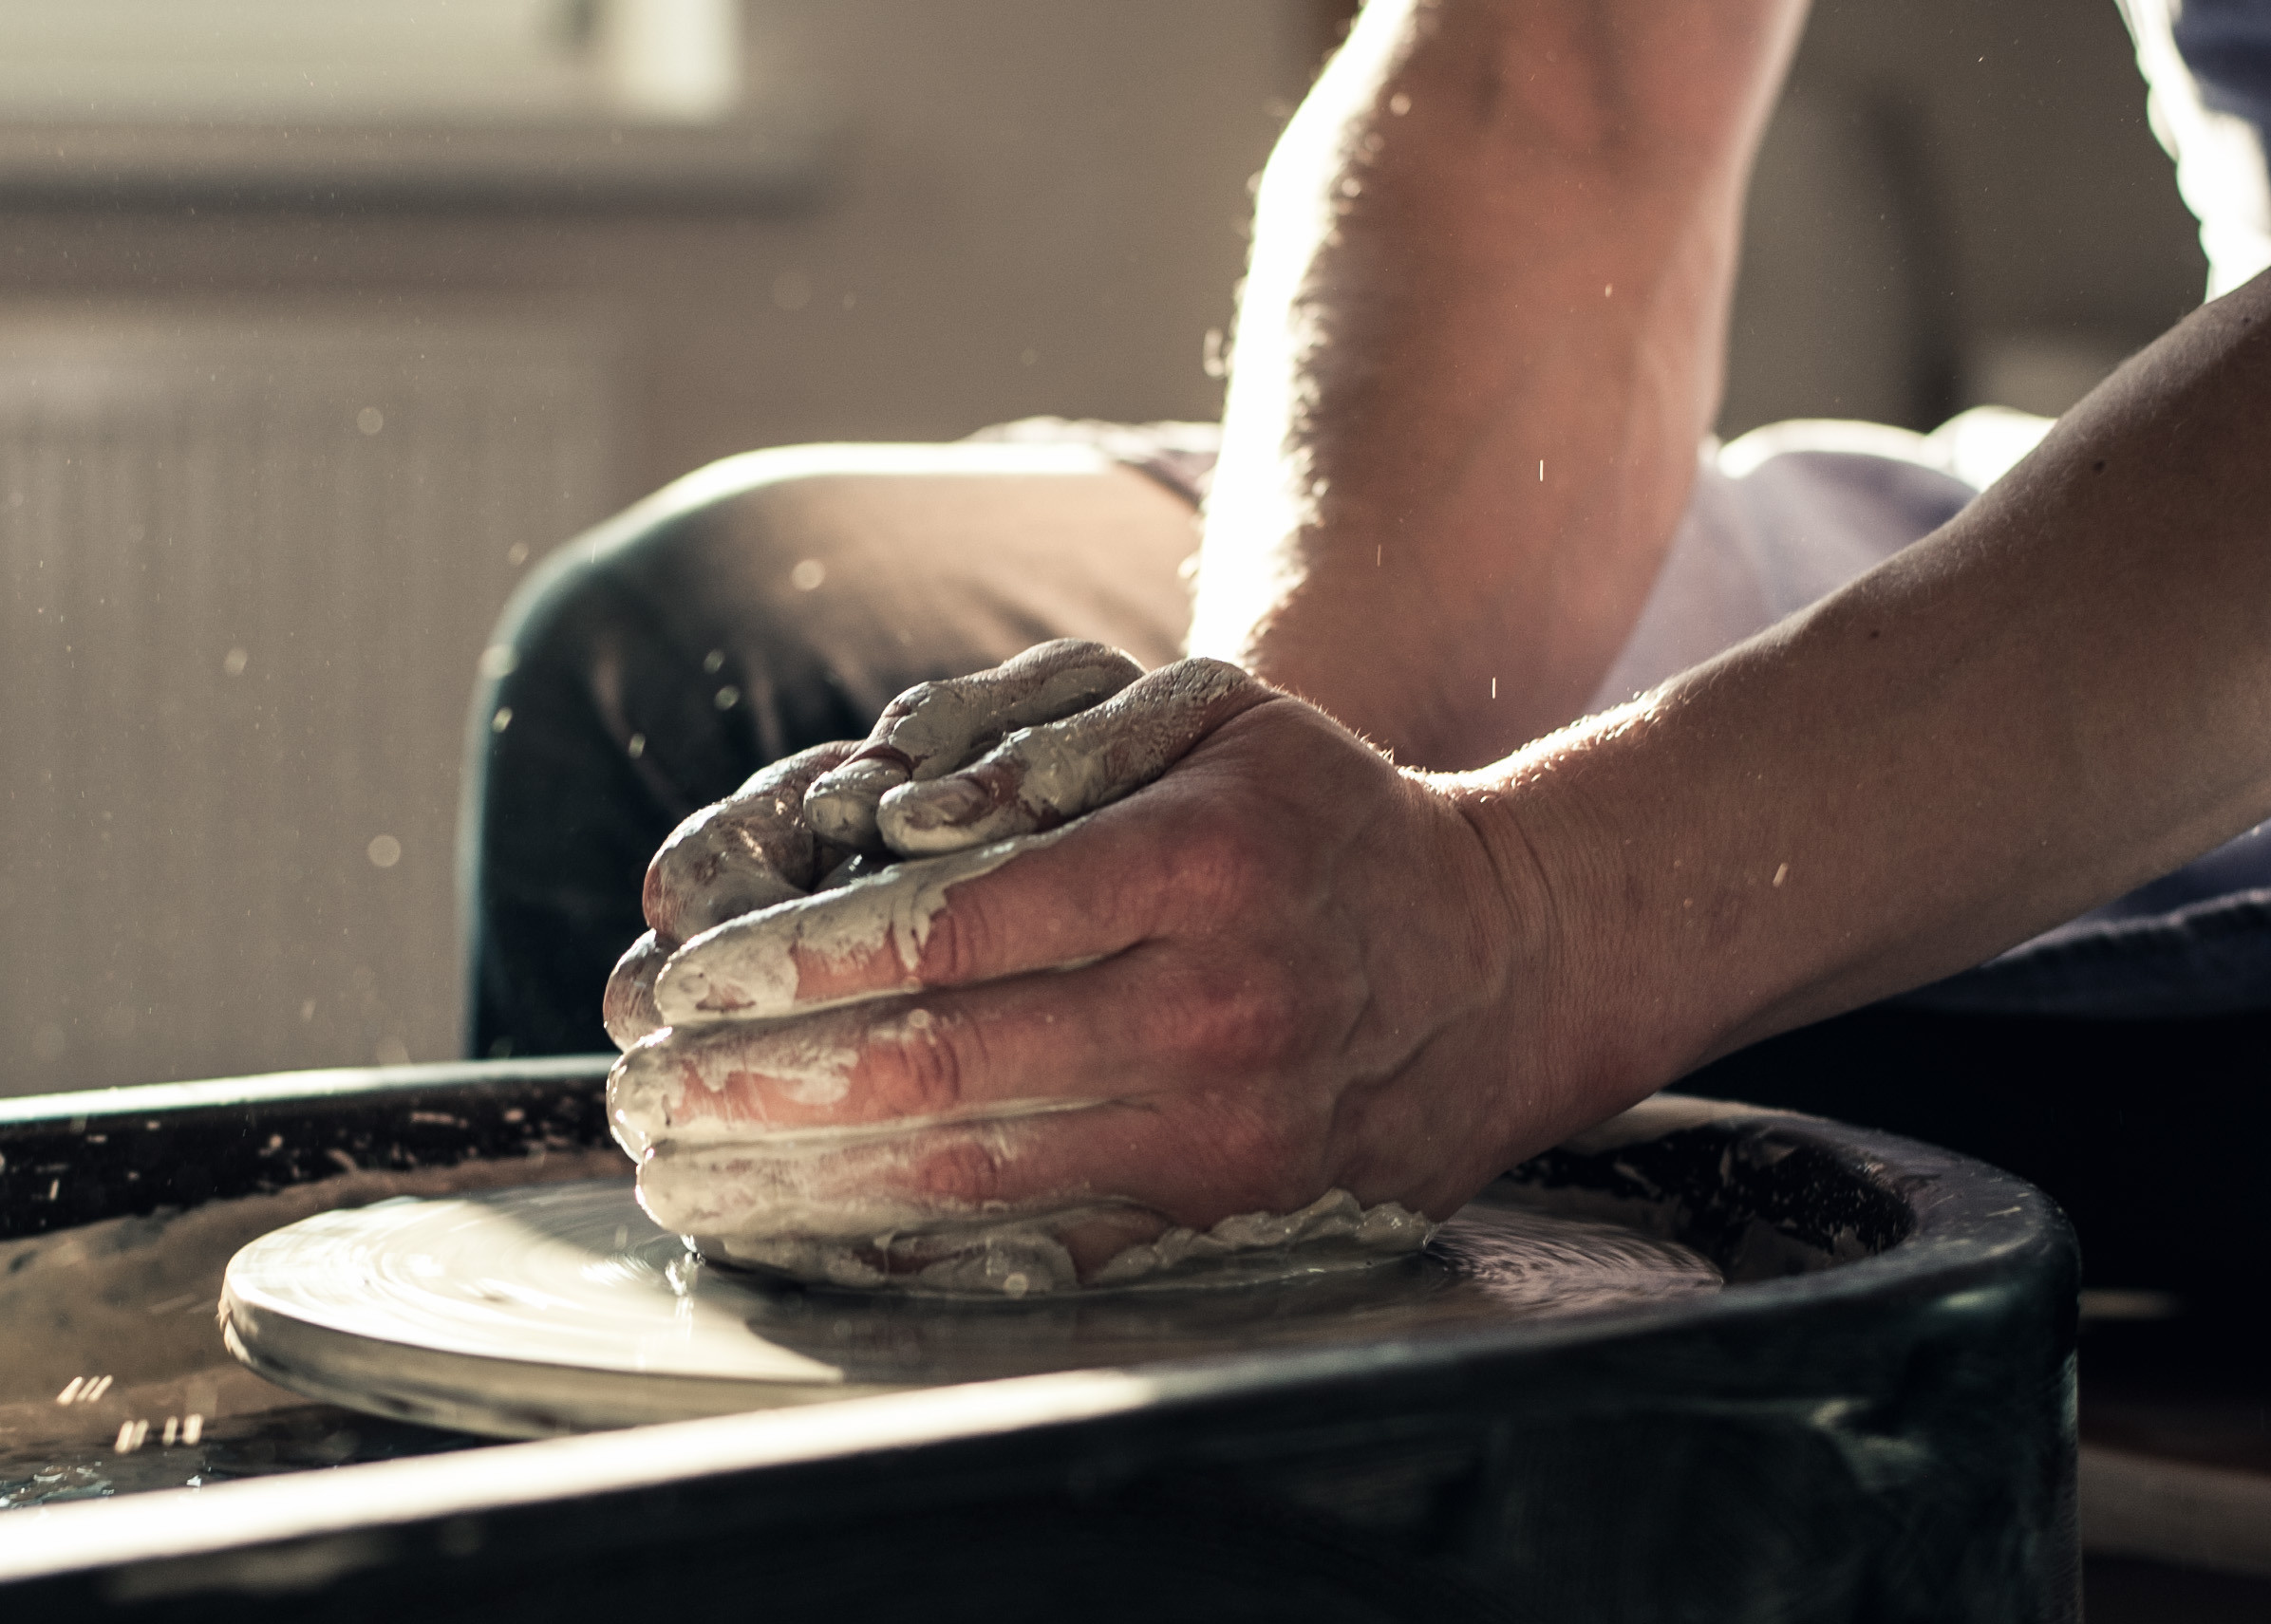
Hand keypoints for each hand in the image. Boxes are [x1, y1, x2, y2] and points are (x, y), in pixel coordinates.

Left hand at [610, 658, 1563, 1282]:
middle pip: (934, 1067)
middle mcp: (1208, 1011)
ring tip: (684, 1174)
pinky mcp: (1223, 1220)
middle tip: (640, 1091)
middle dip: (758, 1085)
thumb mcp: (1211, 715)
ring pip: (968, 1179)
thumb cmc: (1319, 821)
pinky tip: (807, 1236)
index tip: (687, 978)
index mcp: (1193, 867)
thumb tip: (887, 812)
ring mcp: (1222, 1137)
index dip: (795, 962)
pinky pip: (1037, 1253)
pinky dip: (905, 1249)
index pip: (948, 928)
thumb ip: (1045, 739)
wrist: (1493, 963)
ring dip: (799, 1185)